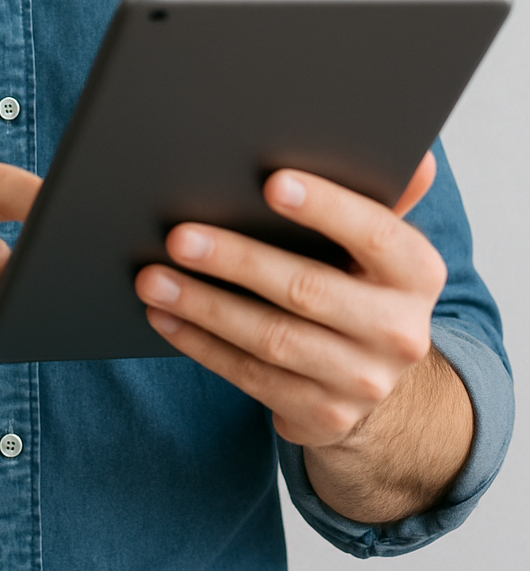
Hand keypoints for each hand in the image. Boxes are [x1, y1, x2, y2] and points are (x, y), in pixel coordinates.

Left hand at [135, 153, 446, 448]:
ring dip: (204, 307)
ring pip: (270, 339)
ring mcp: (362, 381)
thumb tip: (414, 155)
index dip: (326, 207)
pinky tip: (165, 317)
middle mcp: (399, 331)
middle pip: (308, 290)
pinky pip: (251, 376)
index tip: (271, 182)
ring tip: (153, 278)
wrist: (379, 380)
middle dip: (236, 261)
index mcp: (417, 273)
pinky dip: (202, 344)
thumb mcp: (381, 243)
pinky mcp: (323, 415)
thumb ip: (384, 195)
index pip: (375, 233)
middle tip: (178, 237)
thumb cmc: (362, 283)